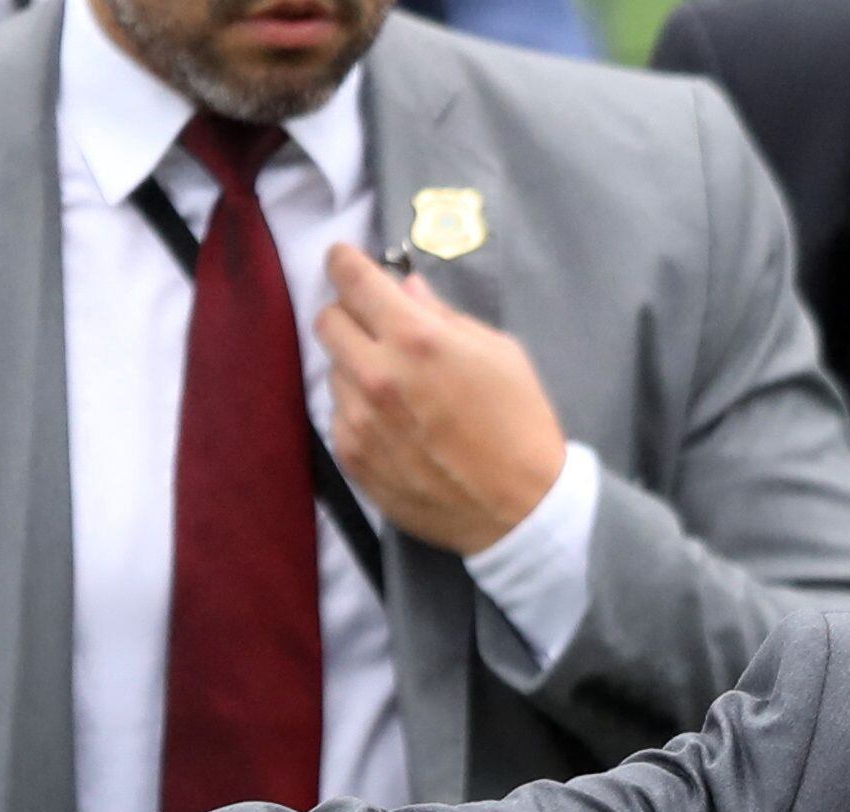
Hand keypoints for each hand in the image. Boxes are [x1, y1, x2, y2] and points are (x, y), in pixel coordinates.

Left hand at [319, 244, 566, 555]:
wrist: (521, 511)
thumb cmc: (521, 426)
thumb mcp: (500, 354)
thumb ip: (445, 317)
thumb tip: (408, 292)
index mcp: (416, 338)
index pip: (351, 278)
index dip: (345, 263)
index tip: (346, 263)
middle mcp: (377, 374)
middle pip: (327, 320)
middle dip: (350, 316)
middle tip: (377, 331)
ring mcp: (359, 419)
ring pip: (333, 370)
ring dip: (356, 368)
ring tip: (396, 392)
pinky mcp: (353, 457)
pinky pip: (339, 415)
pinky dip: (358, 411)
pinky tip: (395, 427)